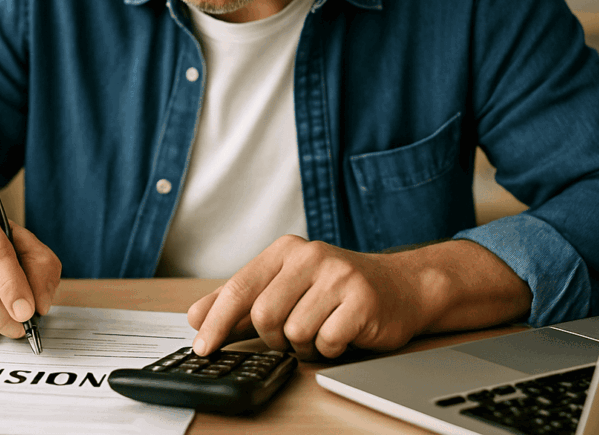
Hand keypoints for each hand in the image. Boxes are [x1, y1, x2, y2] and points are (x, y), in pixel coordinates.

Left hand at [186, 235, 433, 359]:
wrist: (401, 286)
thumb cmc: (336, 289)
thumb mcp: (286, 284)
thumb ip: (241, 300)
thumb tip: (197, 316)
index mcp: (286, 250)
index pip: (239, 288)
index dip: (217, 322)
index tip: (202, 347)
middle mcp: (310, 256)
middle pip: (264, 315)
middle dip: (273, 337)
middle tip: (290, 334)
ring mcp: (338, 276)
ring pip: (295, 332)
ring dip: (304, 345)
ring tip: (321, 330)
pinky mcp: (362, 301)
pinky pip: (327, 342)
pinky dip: (329, 348)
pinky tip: (340, 333)